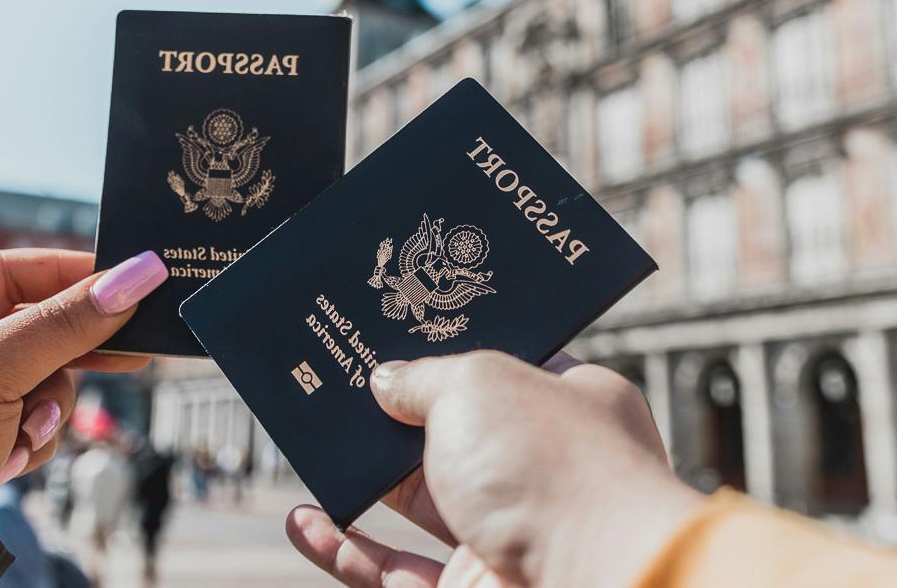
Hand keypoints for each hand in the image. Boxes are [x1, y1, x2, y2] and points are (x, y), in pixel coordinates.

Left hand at [0, 248, 167, 490]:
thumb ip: (67, 323)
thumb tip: (138, 275)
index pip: (8, 273)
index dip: (66, 274)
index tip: (123, 280)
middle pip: (35, 331)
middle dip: (71, 355)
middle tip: (132, 353)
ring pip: (44, 381)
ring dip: (48, 409)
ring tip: (28, 433)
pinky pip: (34, 423)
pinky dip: (33, 439)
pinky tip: (10, 459)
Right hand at [286, 351, 703, 587]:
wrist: (592, 587)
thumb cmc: (551, 468)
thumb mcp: (478, 384)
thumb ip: (424, 378)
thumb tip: (386, 382)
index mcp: (569, 406)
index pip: (504, 368)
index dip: (448, 352)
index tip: (396, 335)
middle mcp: (542, 471)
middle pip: (452, 435)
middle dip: (394, 415)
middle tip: (339, 385)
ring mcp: (505, 536)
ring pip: (416, 503)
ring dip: (360, 480)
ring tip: (311, 445)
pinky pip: (390, 570)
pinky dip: (343, 548)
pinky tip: (304, 521)